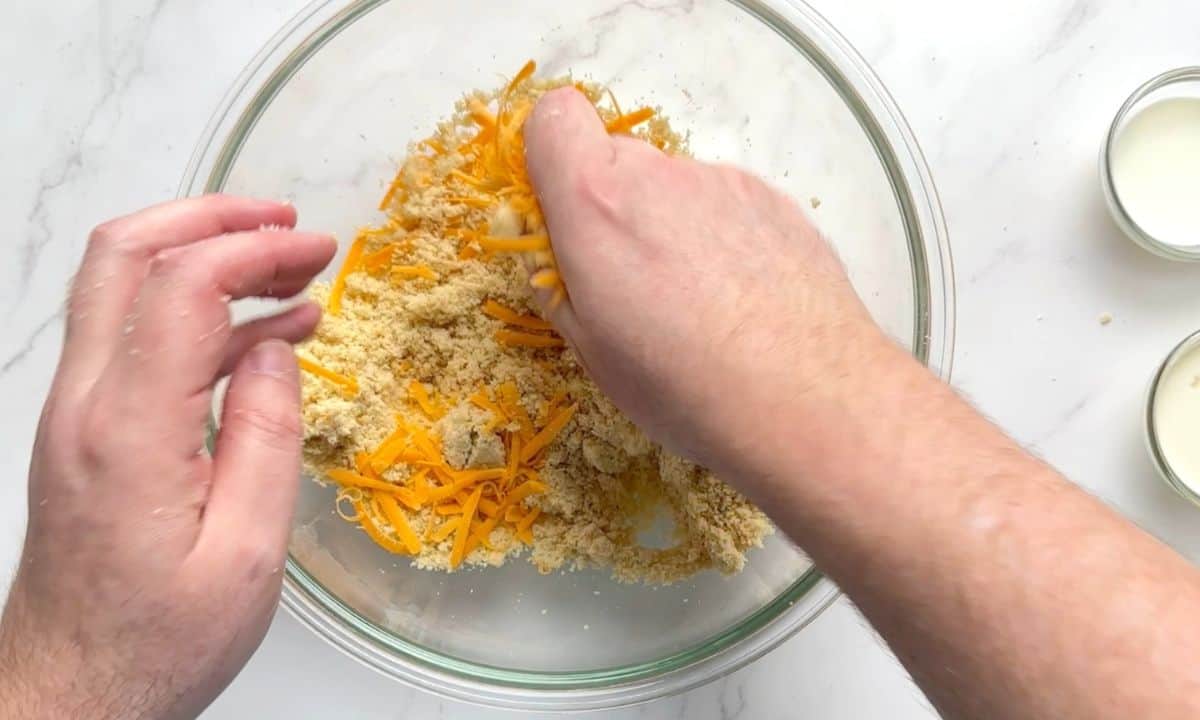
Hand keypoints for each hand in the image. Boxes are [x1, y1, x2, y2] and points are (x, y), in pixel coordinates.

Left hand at [0, 196, 334, 718]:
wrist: (72, 691)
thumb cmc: (158, 641)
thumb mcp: (246, 554)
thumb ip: (265, 438)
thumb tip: (273, 347)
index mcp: (128, 431)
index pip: (178, 287)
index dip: (249, 248)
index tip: (313, 249)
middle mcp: (85, 405)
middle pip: (124, 255)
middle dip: (210, 217)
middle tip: (288, 222)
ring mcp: (76, 413)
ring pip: (124, 287)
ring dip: (207, 258)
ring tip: (296, 270)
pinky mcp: (85, 430)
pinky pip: (137, 340)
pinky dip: (201, 316)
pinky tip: (269, 334)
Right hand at [524, 88, 887, 478]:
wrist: (805, 399)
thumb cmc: (681, 383)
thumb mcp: (590, 349)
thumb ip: (555, 282)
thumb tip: (547, 253)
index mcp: (597, 201)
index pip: (554, 117)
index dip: (550, 156)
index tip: (559, 214)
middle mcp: (659, 174)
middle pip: (616, 159)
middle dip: (609, 206)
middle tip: (628, 283)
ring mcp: (724, 182)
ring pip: (673, 186)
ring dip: (668, 225)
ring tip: (694, 304)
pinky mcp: (775, 199)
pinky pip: (724, 204)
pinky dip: (718, 237)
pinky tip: (739, 299)